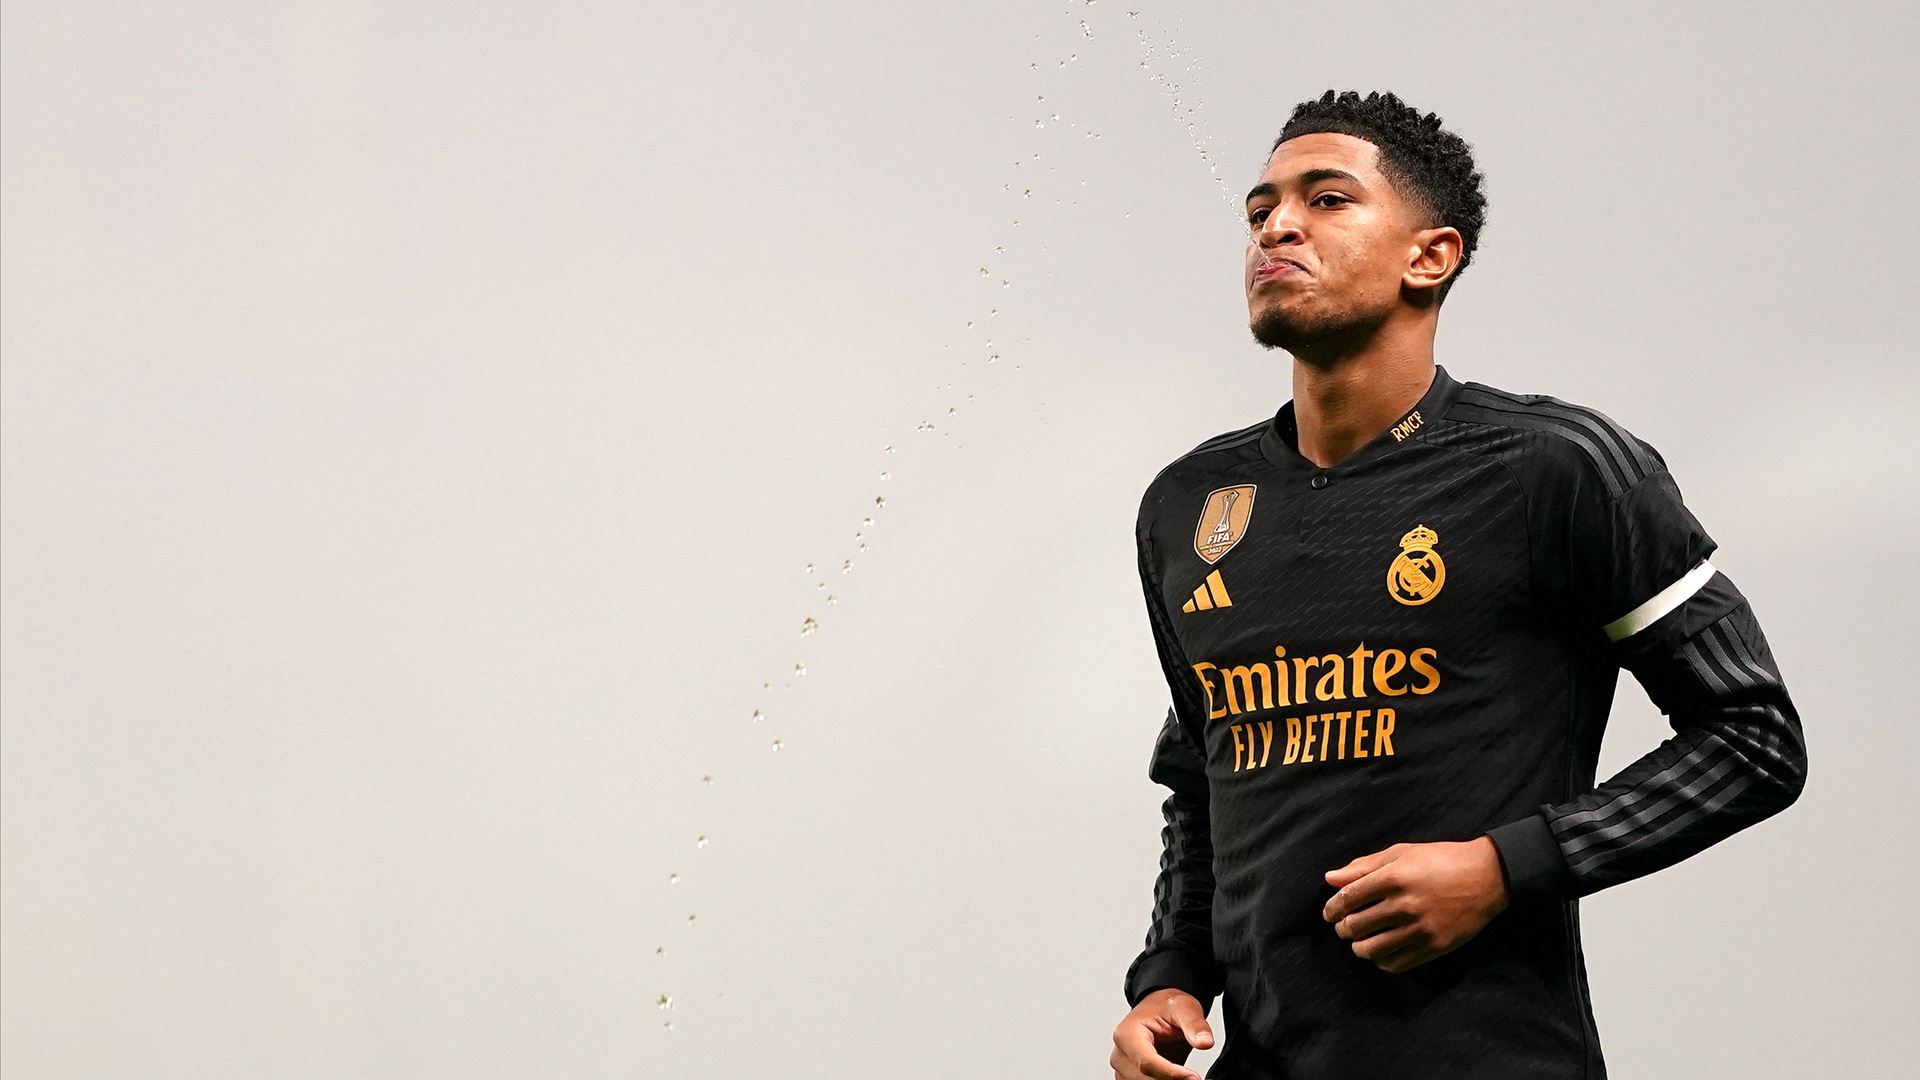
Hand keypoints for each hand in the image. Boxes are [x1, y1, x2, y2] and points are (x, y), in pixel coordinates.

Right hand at [1110, 987, 1213, 1079]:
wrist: (1159, 1008)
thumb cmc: (1165, 1006)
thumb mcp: (1184, 1007)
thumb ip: (1195, 1025)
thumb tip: (1204, 1042)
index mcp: (1127, 1034)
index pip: (1147, 1062)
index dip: (1172, 1073)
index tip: (1194, 1077)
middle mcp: (1121, 1053)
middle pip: (1145, 1079)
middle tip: (1196, 1076)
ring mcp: (1124, 1069)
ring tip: (1190, 1075)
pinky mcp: (1131, 1078)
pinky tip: (1181, 1077)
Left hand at [1321, 836, 1509, 973]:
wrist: (1487, 877)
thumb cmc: (1441, 860)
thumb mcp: (1401, 853)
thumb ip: (1363, 866)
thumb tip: (1330, 879)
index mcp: (1394, 878)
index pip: (1348, 899)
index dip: (1332, 908)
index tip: (1330, 913)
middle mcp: (1404, 905)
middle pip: (1356, 926)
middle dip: (1343, 928)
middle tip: (1344, 927)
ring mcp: (1420, 929)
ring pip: (1372, 949)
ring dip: (1358, 947)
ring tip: (1359, 942)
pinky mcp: (1434, 947)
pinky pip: (1396, 964)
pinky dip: (1381, 961)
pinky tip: (1381, 952)